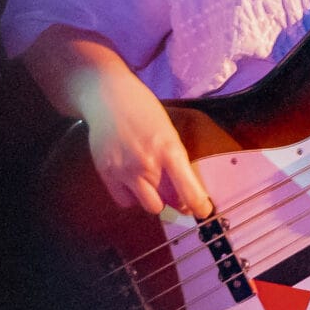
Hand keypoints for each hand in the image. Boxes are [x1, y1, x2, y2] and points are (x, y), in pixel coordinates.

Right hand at [85, 71, 213, 220]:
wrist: (109, 98)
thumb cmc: (144, 112)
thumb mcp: (169, 133)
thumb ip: (176, 162)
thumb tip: (185, 193)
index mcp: (169, 150)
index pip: (189, 190)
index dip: (199, 206)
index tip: (203, 211)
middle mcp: (147, 164)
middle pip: (169, 203)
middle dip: (175, 202)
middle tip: (175, 192)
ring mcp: (125, 171)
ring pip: (149, 207)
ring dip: (154, 200)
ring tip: (152, 182)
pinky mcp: (107, 174)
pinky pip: (125, 201)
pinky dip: (132, 196)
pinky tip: (133, 181)